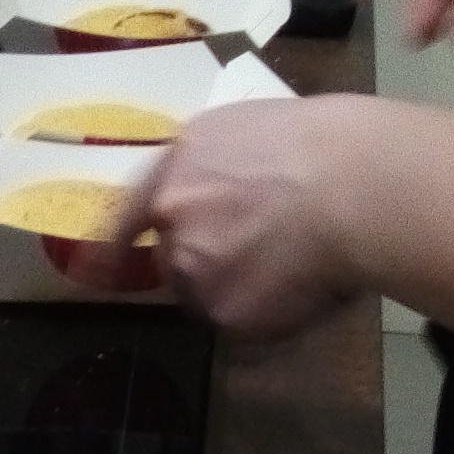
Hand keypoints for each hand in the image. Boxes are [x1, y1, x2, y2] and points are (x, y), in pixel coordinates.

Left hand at [76, 97, 368, 336]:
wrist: (354, 185)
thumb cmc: (324, 145)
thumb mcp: (252, 131)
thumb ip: (216, 169)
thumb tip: (221, 198)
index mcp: (179, 163)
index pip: (128, 211)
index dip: (113, 245)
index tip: (98, 269)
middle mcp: (172, 215)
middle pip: (175, 257)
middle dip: (208, 261)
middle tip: (262, 251)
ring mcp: (194, 268)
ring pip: (207, 293)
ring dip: (238, 288)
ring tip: (293, 263)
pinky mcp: (223, 311)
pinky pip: (240, 322)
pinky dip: (267, 314)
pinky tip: (302, 285)